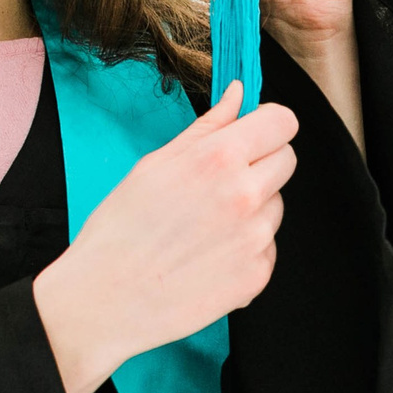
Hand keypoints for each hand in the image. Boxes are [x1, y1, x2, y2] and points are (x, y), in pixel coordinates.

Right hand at [32, 82, 298, 392]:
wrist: (105, 298)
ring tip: (204, 226)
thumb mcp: (155, 165)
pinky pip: (267, 246)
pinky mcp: (257, 276)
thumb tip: (239, 94)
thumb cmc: (120, 229)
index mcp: (219, 159)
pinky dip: (245, 248)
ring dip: (252, 209)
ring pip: (276, 205)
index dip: (268, 125)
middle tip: (219, 183)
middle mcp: (245, 195)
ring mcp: (255, 239)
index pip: (283, 123)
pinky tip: (207, 256)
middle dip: (262, 163)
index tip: (253, 134)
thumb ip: (207, 127)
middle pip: (287, 160)